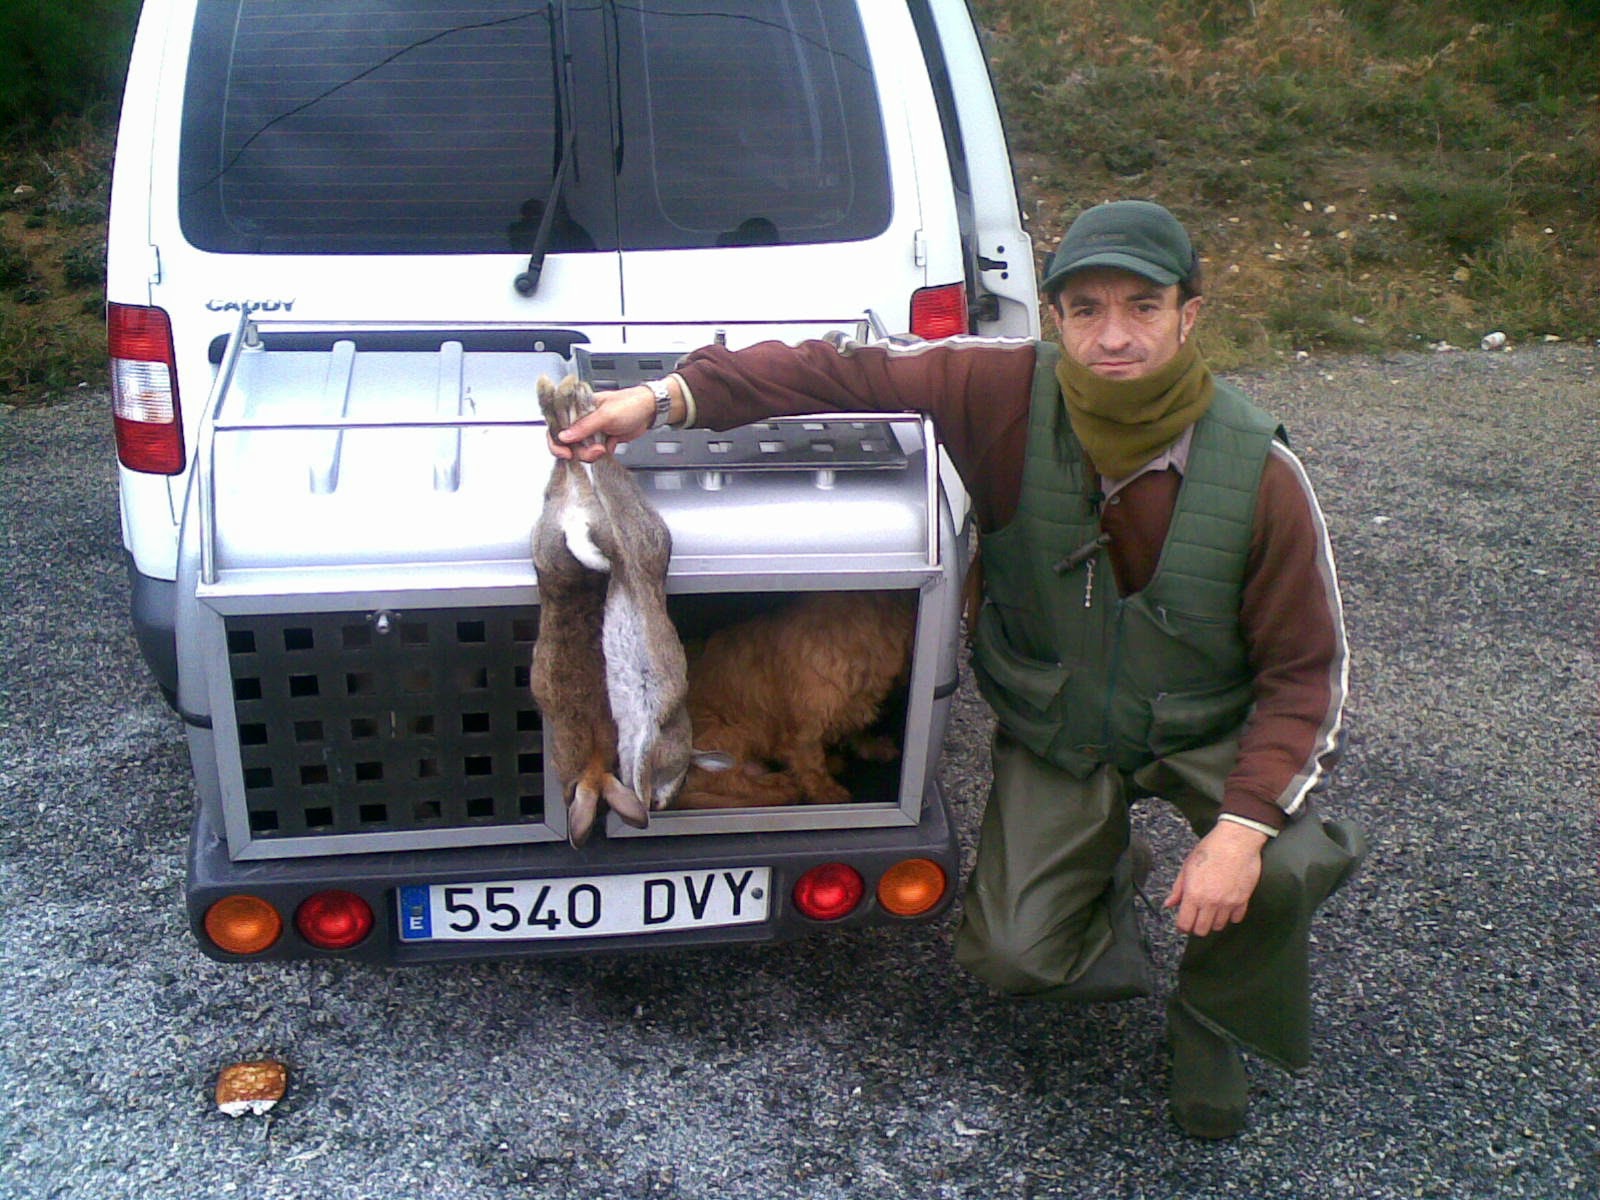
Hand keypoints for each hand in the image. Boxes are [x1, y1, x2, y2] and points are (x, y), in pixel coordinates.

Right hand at [547, 384, 659, 460]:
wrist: (651, 411)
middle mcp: (582, 420)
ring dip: (590, 454)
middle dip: (578, 451)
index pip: (557, 424)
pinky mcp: (601, 440)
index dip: (556, 441)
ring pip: (580, 449)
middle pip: (567, 442)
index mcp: (578, 407)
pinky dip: (599, 455)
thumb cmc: (630, 404)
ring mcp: (592, 431)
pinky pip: (593, 452)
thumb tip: (563, 436)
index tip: (565, 452)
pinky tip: (608, 448)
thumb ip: (584, 426)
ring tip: (603, 449)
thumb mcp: (606, 415)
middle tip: (593, 452)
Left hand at [1163, 821, 1266, 936]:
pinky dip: (1230, 916)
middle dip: (1196, 927)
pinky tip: (1226, 906)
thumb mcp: (1187, 866)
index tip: (1183, 923)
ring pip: (1219, 926)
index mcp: (1193, 894)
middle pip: (1202, 930)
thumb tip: (1169, 904)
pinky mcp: (1243, 900)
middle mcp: (1211, 903)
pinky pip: (1236, 918)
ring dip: (1213, 921)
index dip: (1182, 926)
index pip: (1185, 924)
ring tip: (1211, 910)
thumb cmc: (1210, 850)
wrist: (1237, 841)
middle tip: (1196, 918)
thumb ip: (1178, 889)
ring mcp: (1228, 903)